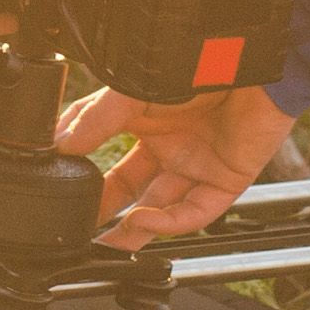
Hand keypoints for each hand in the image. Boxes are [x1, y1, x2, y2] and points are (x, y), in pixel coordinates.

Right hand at [58, 82, 293, 245]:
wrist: (253, 63)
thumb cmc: (200, 62)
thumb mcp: (134, 90)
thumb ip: (97, 118)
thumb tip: (60, 144)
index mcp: (145, 120)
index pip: (105, 152)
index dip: (82, 173)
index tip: (56, 187)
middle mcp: (170, 145)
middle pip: (130, 188)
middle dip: (103, 212)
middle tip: (76, 230)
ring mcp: (198, 165)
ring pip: (160, 209)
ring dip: (132, 231)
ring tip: (104, 247)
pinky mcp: (225, 182)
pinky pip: (194, 213)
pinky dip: (167, 223)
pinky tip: (143, 221)